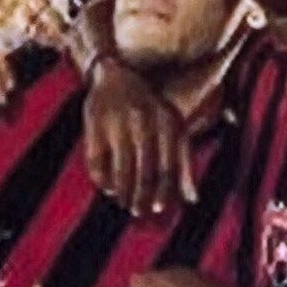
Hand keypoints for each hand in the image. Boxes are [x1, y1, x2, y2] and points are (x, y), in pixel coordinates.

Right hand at [83, 60, 192, 216]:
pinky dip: (101, 177)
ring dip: (121, 190)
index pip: (168, 163)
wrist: (115, 75)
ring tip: (122, 201)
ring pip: (121, 168)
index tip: (158, 209)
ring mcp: (117, 121)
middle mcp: (143, 120)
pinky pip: (97, 160)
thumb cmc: (150, 108)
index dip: (164, 189)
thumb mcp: (171, 127)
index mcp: (166, 121)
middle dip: (141, 195)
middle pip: (144, 169)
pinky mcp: (94, 124)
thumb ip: (183, 162)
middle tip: (137, 211)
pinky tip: (106, 186)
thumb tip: (192, 200)